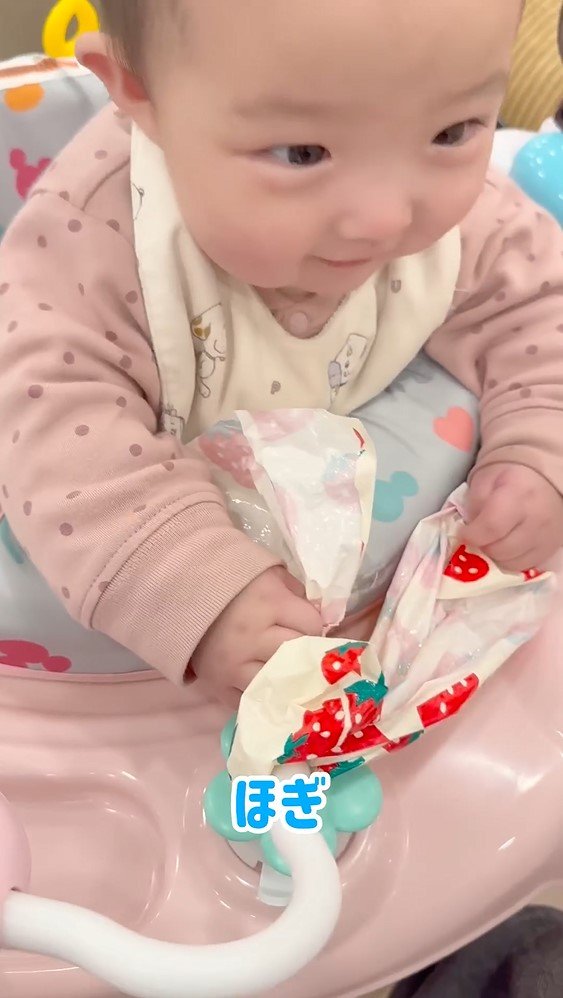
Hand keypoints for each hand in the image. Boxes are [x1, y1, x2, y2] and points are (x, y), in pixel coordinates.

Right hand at [191, 566, 321, 706]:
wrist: (180, 591)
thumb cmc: (232, 581)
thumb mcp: (269, 574)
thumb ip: (298, 593)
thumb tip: (324, 617)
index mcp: (268, 603)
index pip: (312, 624)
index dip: (312, 624)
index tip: (305, 624)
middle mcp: (253, 636)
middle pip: (298, 654)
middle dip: (302, 650)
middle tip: (296, 646)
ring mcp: (235, 664)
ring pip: (279, 682)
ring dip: (285, 677)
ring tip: (284, 670)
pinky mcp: (218, 683)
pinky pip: (251, 700)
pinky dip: (261, 695)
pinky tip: (265, 685)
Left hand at [464, 464, 562, 571]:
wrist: (544, 481)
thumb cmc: (510, 478)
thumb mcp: (485, 480)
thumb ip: (474, 503)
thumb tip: (470, 528)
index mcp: (518, 495)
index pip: (492, 526)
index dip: (472, 535)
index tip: (464, 532)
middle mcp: (536, 519)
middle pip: (499, 549)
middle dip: (482, 545)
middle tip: (479, 535)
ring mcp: (545, 537)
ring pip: (510, 563)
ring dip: (495, 555)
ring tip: (493, 539)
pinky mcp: (550, 549)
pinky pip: (523, 566)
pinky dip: (509, 560)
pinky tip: (506, 545)